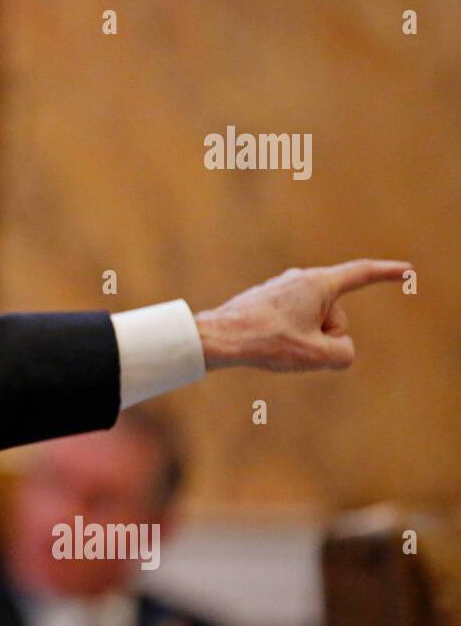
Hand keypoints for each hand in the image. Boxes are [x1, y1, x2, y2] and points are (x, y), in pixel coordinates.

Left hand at [194, 259, 411, 371]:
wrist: (218, 338)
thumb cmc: (267, 342)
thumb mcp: (320, 356)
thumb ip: (345, 353)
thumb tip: (334, 347)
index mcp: (317, 283)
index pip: (362, 274)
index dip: (387, 274)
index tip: (406, 270)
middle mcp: (300, 280)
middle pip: (336, 316)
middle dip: (327, 337)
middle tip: (294, 345)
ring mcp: (282, 290)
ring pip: (314, 325)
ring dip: (305, 342)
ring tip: (275, 344)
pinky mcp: (268, 303)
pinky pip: (293, 328)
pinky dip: (287, 341)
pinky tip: (264, 342)